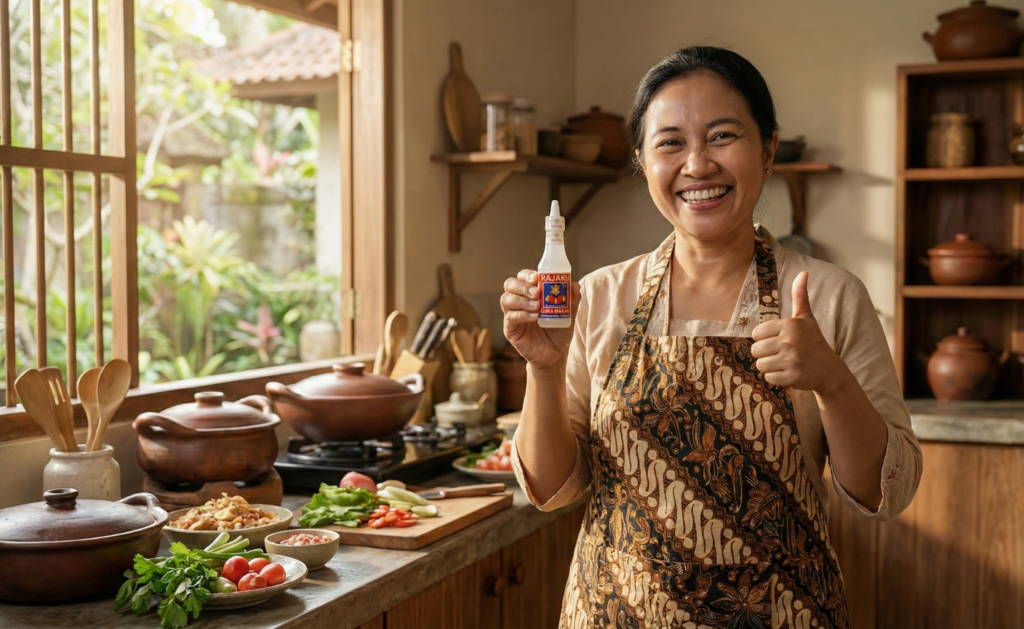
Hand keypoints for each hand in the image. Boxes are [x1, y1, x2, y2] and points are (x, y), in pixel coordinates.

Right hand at [500, 269, 579, 369]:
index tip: (537, 277)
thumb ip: (571, 301)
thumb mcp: (568, 315)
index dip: (527, 274)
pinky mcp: (510, 329)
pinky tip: (534, 317)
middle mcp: (519, 301)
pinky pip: (510, 317)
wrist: (555, 354)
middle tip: (536, 292)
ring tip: (537, 306)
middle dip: (522, 286)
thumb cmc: (559, 332)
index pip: (522, 277)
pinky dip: (522, 315)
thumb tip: (574, 285)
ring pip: (506, 299)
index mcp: (531, 293)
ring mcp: (513, 314)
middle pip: (510, 284)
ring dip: (521, 300)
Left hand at [750, 271, 844, 393]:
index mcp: (790, 325)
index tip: (778, 340)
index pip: (756, 334)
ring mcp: (791, 360)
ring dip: (770, 367)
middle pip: (755, 351)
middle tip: (782, 354)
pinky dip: (776, 379)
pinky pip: (769, 379)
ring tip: (786, 363)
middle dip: (766, 354)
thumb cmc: (813, 341)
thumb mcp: (806, 318)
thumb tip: (803, 272)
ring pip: (760, 365)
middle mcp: (790, 341)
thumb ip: (800, 296)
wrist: (830, 370)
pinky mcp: (792, 377)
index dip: (764, 339)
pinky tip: (789, 373)